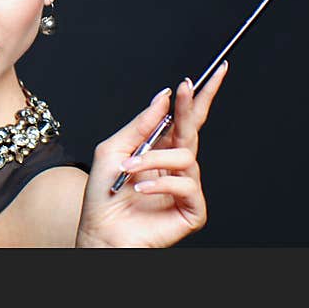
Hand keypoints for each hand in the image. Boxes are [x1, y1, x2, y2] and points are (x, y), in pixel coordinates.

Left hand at [75, 61, 228, 247]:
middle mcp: (174, 166)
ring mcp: (185, 187)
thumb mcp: (113, 151)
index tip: (207, 75)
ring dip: (152, 160)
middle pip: (194, 129)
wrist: (101, 232)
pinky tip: (140, 190)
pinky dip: (160, 184)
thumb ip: (140, 125)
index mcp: (158, 150)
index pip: (183, 119)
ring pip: (184, 157)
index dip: (196, 98)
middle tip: (189, 86)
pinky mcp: (192, 209)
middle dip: (192, 105)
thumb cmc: (104, 197)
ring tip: (128, 170)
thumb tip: (163, 98)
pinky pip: (186, 185)